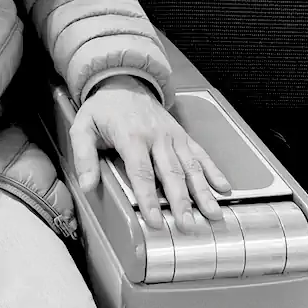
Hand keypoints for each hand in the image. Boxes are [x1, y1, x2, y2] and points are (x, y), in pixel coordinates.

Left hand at [69, 76, 230, 232]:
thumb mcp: (83, 127)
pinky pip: (200, 154)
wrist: (123, 82)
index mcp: (131, 136)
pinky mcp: (182, 135)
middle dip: (181, 202)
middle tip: (188, 225)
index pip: (142, 172)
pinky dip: (214, 171)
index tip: (155, 220)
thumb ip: (84, 156)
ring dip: (202, 191)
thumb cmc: (103, 109)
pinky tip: (224, 188)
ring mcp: (173, 136)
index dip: (149, 198)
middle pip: (171, 173)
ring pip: (191, 166)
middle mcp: (157, 136)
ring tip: (213, 214)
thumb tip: (87, 186)